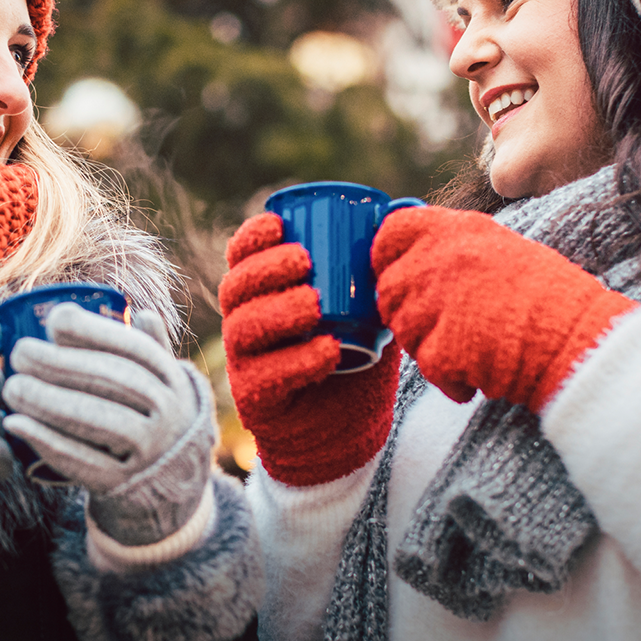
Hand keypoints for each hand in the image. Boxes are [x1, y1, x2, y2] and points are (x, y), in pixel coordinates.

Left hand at [2, 304, 213, 545]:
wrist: (171, 490)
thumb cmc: (153, 422)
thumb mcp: (163, 387)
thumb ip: (151, 350)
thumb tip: (140, 311)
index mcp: (174, 382)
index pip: (135, 350)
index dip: (94, 332)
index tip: (54, 321)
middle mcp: (170, 415)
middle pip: (113, 382)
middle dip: (61, 364)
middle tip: (18, 354)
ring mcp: (150, 452)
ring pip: (98, 420)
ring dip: (49, 401)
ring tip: (12, 387)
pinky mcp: (123, 485)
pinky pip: (82, 462)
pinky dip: (46, 441)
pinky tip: (15, 424)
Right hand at [218, 212, 398, 486]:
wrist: (348, 429)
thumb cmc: (355, 357)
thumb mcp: (367, 309)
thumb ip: (376, 270)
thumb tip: (405, 212)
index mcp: (262, 295)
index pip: (241, 258)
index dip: (252, 237)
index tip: (279, 224)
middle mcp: (245, 325)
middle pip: (235, 288)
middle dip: (265, 269)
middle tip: (304, 261)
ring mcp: (246, 363)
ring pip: (244, 329)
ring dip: (278, 311)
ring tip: (315, 304)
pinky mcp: (257, 400)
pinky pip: (267, 377)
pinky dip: (298, 361)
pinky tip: (327, 350)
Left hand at [372, 206, 636, 410]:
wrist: (579, 339)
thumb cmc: (551, 298)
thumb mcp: (502, 250)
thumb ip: (455, 250)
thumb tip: (415, 262)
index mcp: (456, 229)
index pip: (390, 232)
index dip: (386, 257)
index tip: (397, 274)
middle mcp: (440, 259)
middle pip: (389, 290)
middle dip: (408, 314)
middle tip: (445, 328)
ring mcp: (436, 303)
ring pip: (403, 331)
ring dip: (429, 347)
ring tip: (473, 350)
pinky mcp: (441, 347)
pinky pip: (427, 367)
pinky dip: (451, 379)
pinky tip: (481, 374)